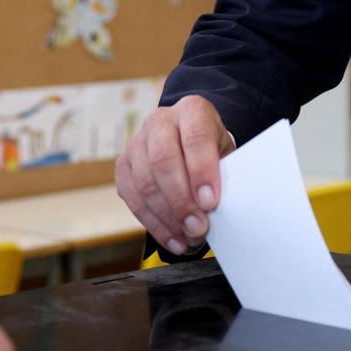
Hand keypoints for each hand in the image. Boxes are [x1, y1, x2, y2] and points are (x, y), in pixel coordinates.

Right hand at [114, 95, 235, 254]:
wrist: (190, 141)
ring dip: (168, 218)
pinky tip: (174, 240)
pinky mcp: (122, 166)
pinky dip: (154, 224)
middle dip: (181, 200)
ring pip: (145, 183)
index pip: (195, 137)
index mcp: (191, 110)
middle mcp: (160, 121)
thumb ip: (224, 173)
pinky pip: (133, 198)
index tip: (210, 202)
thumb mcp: (227, 152)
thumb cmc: (212, 150)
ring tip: (189, 238)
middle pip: (164, 161)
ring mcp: (136, 142)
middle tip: (198, 227)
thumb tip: (224, 208)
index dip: (202, 171)